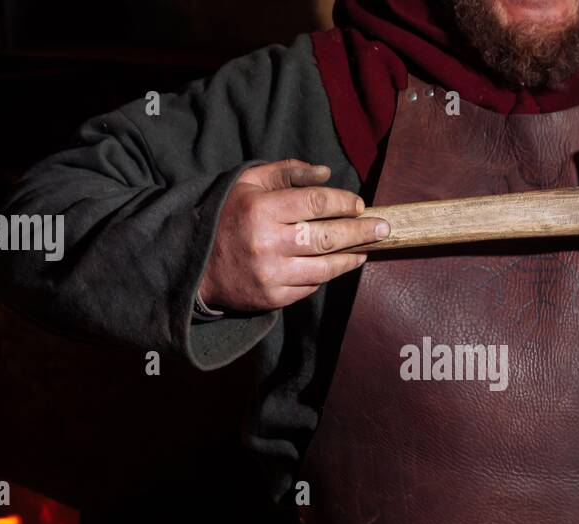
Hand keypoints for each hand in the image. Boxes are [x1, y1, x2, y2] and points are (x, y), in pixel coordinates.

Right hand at [200, 159, 389, 310]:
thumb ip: (287, 172)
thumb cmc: (226, 216)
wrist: (194, 264)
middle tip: (383, 228)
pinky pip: (310, 286)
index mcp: (261, 209)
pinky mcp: (272, 297)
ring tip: (366, 249)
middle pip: (328, 236)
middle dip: (361, 231)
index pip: (316, 203)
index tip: (359, 205)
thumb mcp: (247, 183)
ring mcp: (271, 273)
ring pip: (325, 267)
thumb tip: (327, 173)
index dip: (343, 203)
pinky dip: (327, 275)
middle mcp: (267, 242)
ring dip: (351, 257)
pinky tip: (339, 265)